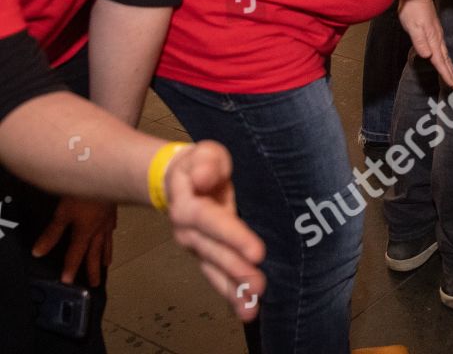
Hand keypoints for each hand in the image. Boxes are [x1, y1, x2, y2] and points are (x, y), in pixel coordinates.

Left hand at [32, 197, 115, 285]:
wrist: (108, 176)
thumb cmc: (85, 193)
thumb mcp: (63, 213)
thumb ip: (52, 233)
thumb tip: (38, 252)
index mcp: (86, 232)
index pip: (76, 254)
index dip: (70, 269)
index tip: (68, 281)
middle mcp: (98, 230)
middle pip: (95, 253)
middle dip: (93, 269)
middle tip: (94, 283)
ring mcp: (107, 220)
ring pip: (106, 242)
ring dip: (105, 255)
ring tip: (106, 264)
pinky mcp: (112, 210)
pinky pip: (112, 228)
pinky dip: (111, 235)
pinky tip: (111, 232)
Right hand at [163, 142, 266, 322]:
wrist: (183, 179)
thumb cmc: (201, 164)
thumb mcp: (204, 153)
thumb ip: (206, 163)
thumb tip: (203, 178)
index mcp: (189, 204)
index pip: (212, 221)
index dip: (233, 236)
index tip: (257, 252)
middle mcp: (189, 232)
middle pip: (214, 253)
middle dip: (237, 271)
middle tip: (260, 285)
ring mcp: (197, 247)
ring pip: (214, 271)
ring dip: (233, 291)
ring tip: (251, 309)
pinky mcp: (208, 256)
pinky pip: (218, 277)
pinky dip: (232, 294)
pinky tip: (248, 309)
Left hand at [397, 0, 452, 88]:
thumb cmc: (412, 10)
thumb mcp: (413, 26)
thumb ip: (420, 41)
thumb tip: (427, 56)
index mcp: (432, 39)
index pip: (439, 60)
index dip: (445, 73)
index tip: (452, 84)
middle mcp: (436, 38)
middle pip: (444, 58)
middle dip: (450, 72)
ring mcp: (436, 34)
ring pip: (444, 53)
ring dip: (448, 65)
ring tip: (452, 74)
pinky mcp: (433, 30)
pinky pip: (441, 48)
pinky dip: (444, 56)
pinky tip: (442, 57)